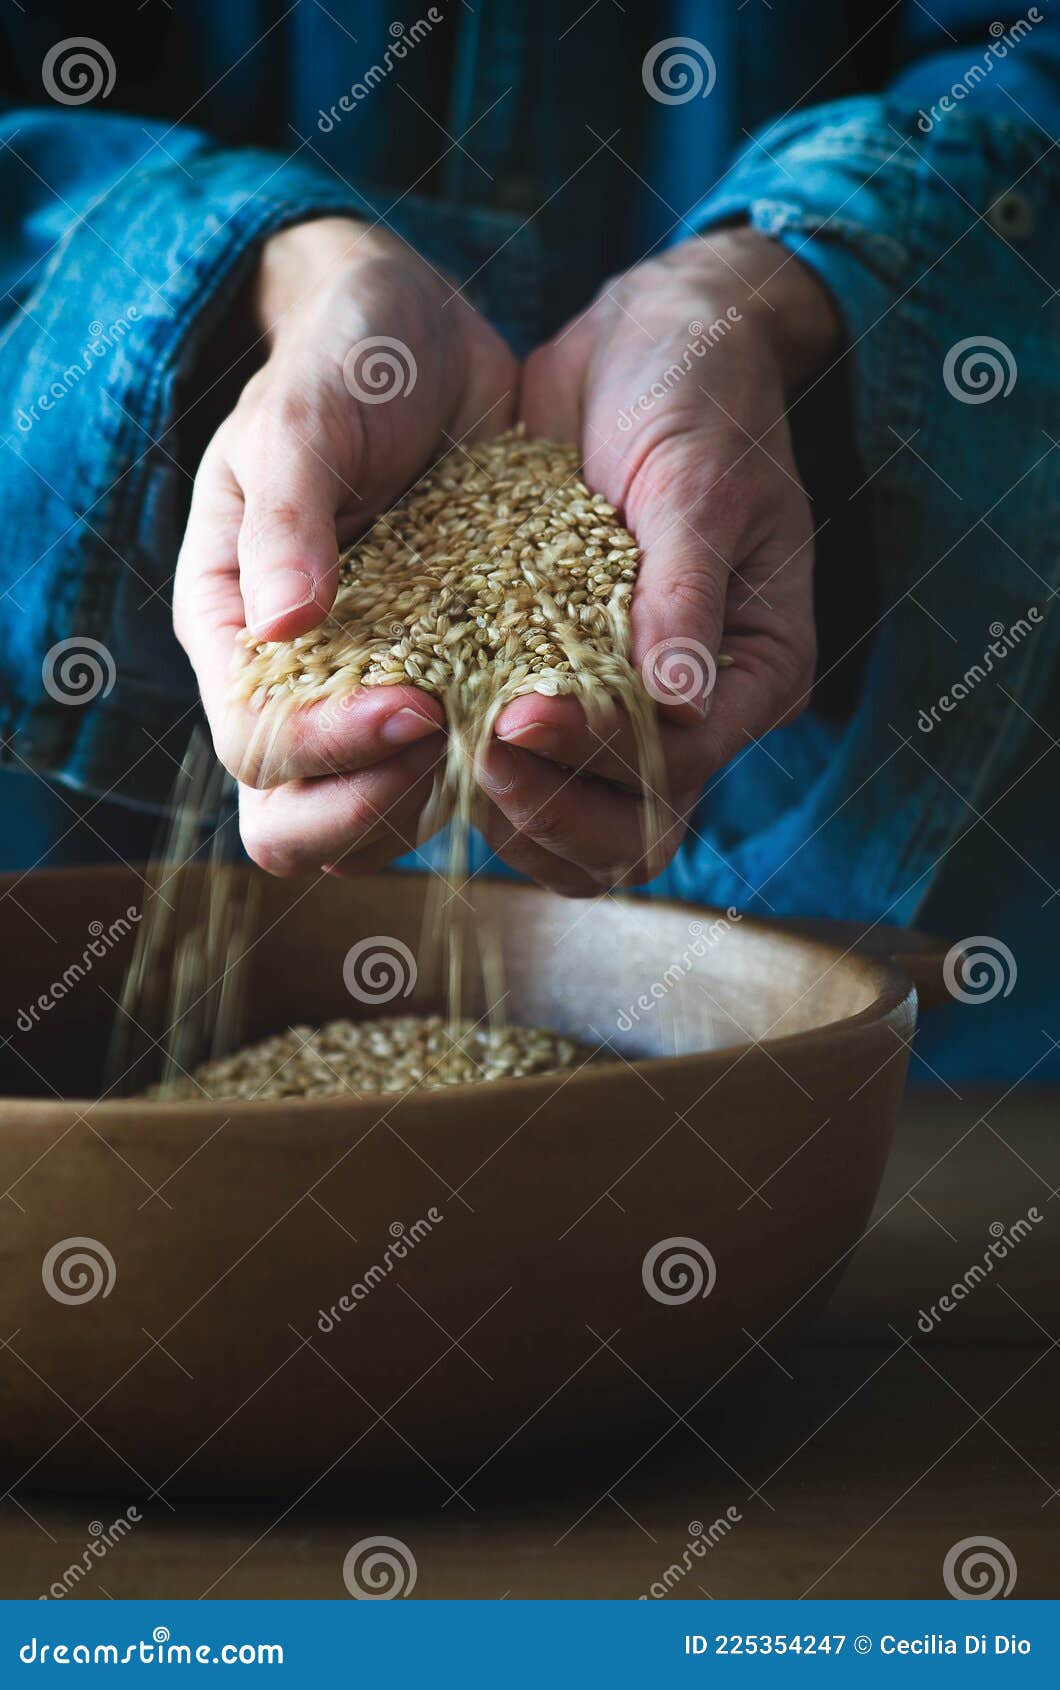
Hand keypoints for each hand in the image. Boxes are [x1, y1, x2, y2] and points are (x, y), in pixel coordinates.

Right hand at [173, 216, 516, 874]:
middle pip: (296, 822)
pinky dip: (505, 763)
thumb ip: (288, 515)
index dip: (325, 749)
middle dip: (372, 810)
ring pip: (381, 818)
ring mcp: (371, 695)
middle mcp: (296, 684)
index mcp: (233, 629)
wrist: (423, 336)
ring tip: (515, 734)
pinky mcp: (449, 685)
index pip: (254, 742)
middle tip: (457, 745)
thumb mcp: (304, 415)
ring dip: (444, 802)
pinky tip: (557, 716)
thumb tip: (284, 623)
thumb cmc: (344, 363)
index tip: (417, 707)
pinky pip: (465, 765)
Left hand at [478, 228, 839, 896]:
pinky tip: (421, 728)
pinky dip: (479, 762)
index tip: (518, 716)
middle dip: (550, 807)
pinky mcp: (566, 677)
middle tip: (469, 752)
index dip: (599, 758)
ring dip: (509, 805)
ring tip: (438, 751)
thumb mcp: (697, 482)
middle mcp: (698, 708)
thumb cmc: (697, 394)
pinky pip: (528, 759)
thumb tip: (677, 705)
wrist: (650, 341)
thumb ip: (683, 592)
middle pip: (630, 829)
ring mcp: (628, 703)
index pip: (683, 766)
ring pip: (574, 817)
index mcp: (758, 671)